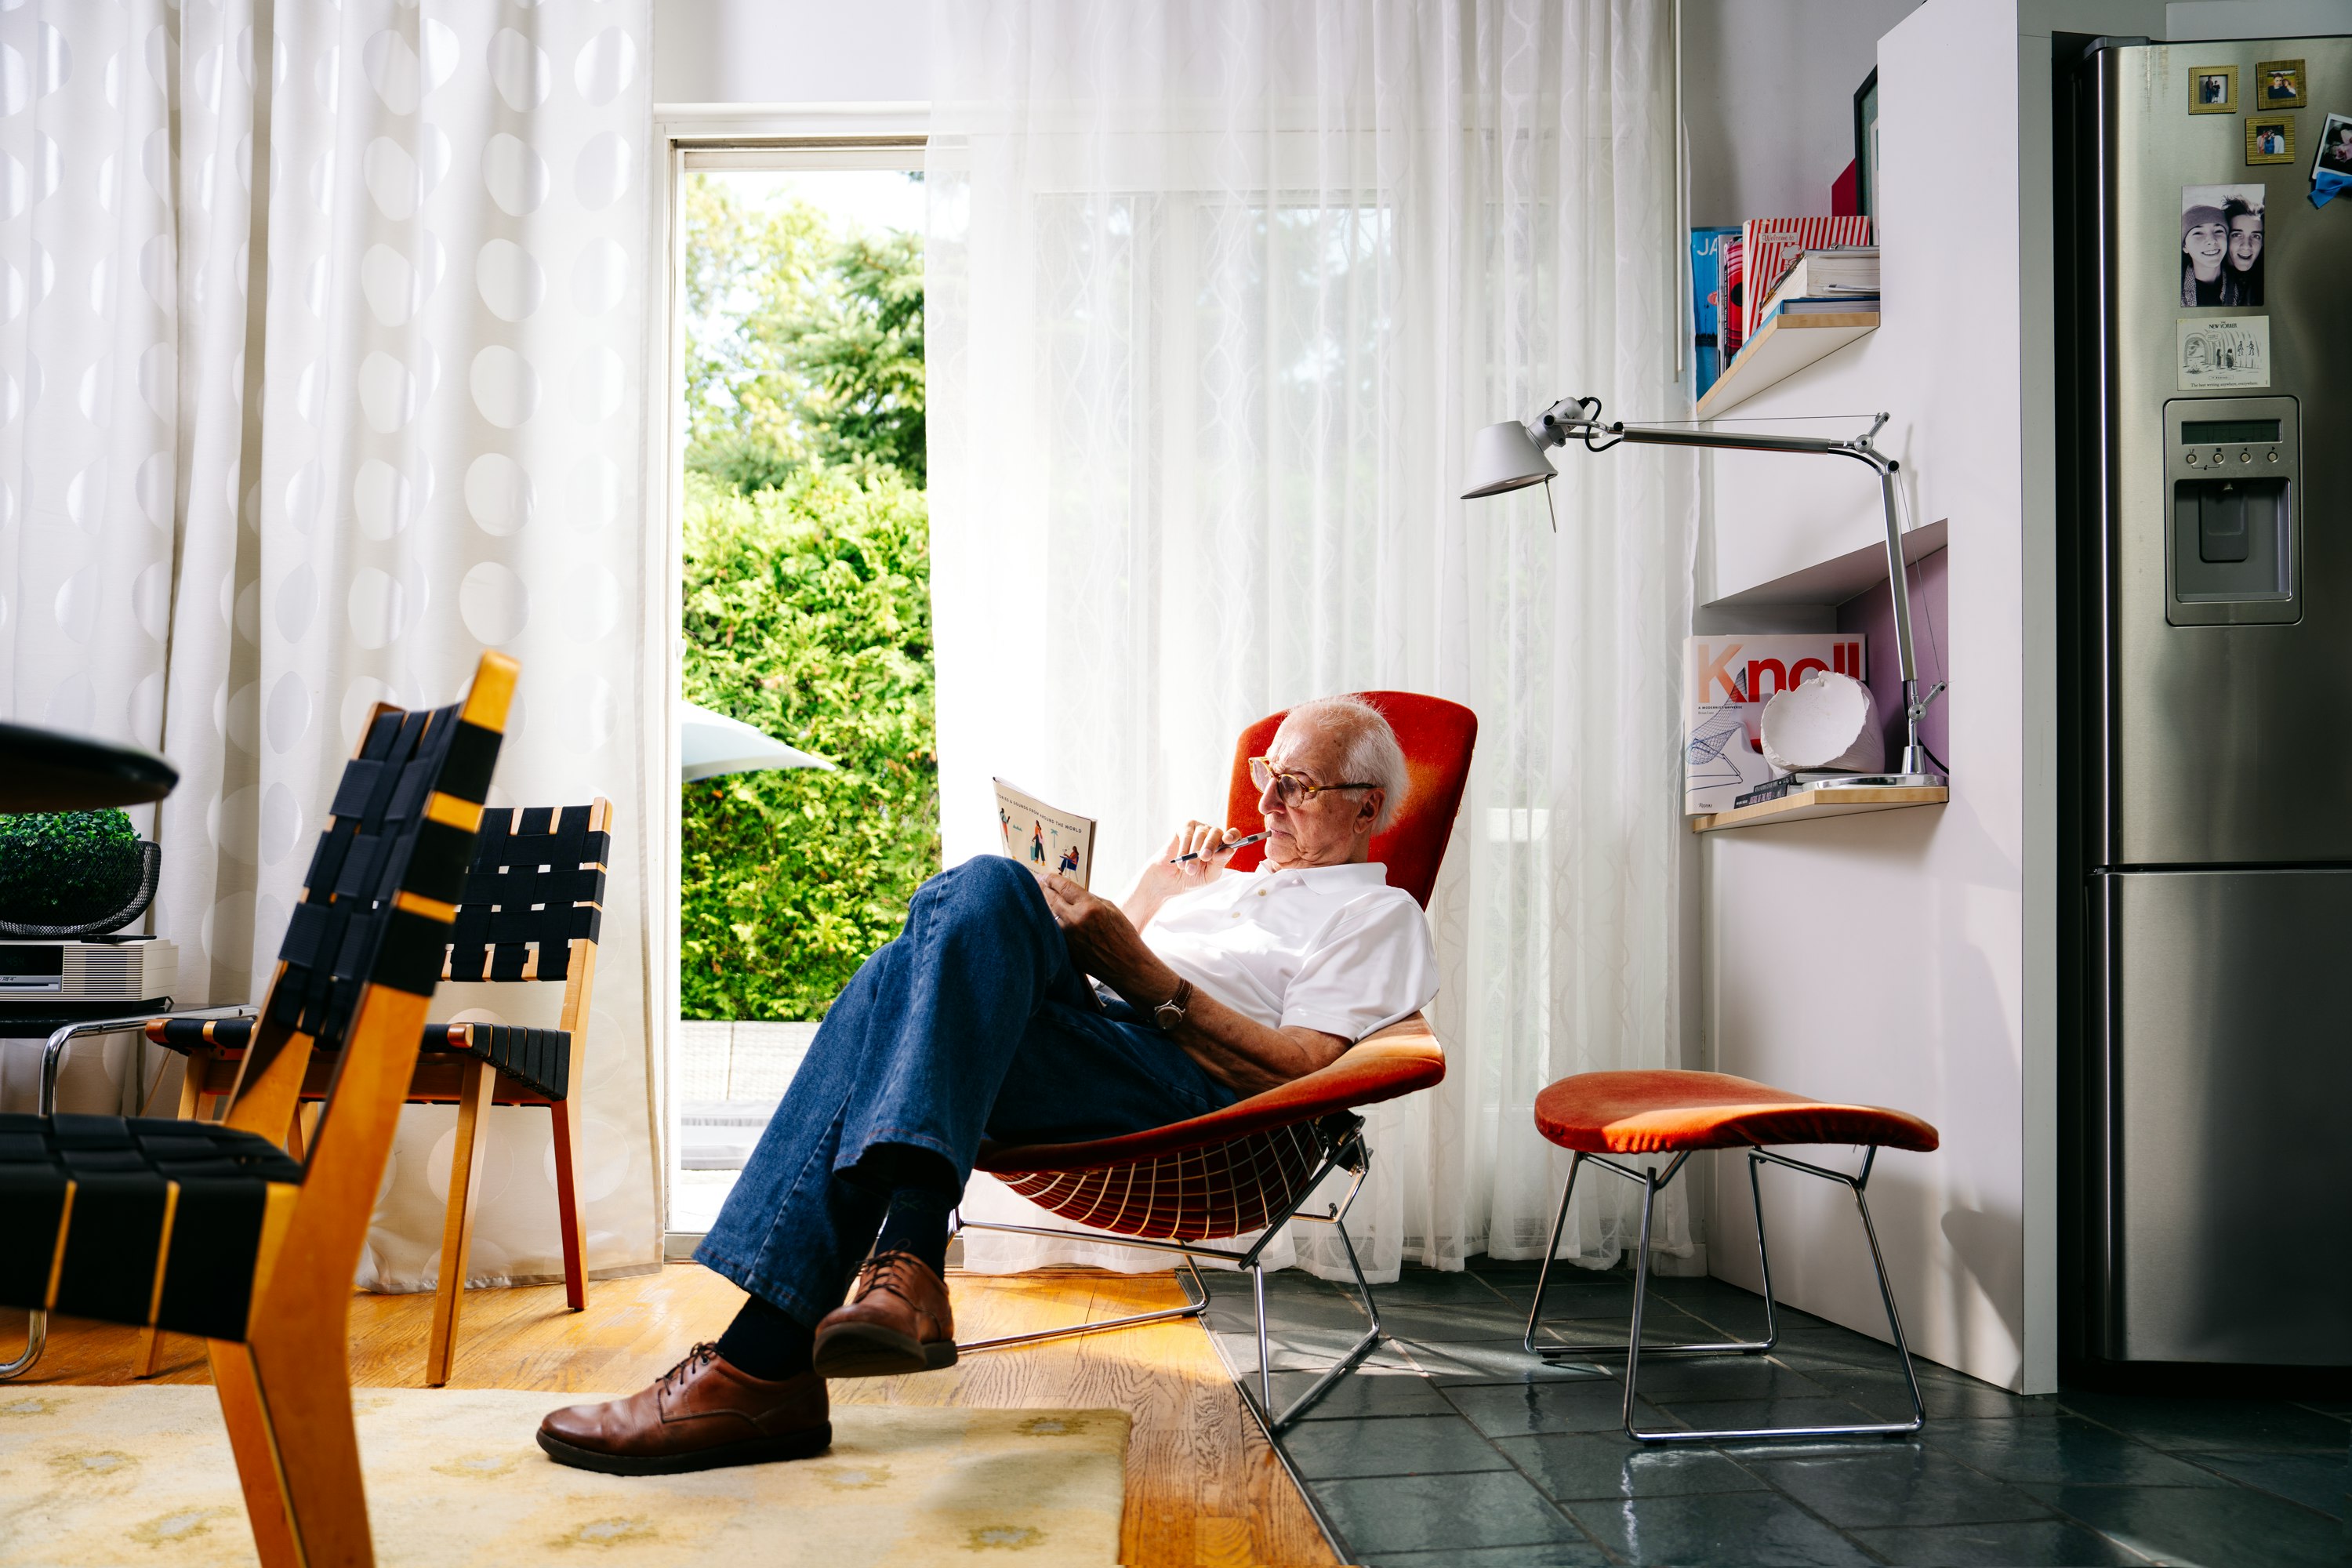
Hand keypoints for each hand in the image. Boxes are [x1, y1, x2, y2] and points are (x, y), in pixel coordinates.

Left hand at [1036, 869, 1164, 996]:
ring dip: (1044, 905)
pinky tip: (1049, 916)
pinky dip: (1051, 921)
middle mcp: (1075, 921)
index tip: (1046, 876)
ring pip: (1048, 915)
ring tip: (1040, 896)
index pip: (1062, 887)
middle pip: (1050, 899)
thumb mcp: (1110, 908)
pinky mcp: (1066, 949)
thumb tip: (1069, 891)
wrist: (1127, 966)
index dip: (1051, 879)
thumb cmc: (1123, 937)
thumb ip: (1089, 898)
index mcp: (1089, 907)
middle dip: (1042, 888)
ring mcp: (1068, 937)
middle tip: (1038, 883)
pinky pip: (1054, 930)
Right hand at [1122, 820, 1243, 923]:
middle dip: (1211, 846)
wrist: (1169, 882)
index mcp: (1221, 846)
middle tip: (1204, 858)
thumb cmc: (1191, 878)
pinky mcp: (1183, 829)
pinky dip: (1184, 849)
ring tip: (1189, 869)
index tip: (1228, 840)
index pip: (1233, 836)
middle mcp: (1211, 836)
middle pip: (1216, 833)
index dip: (1233, 835)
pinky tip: (1180, 861)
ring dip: (1194, 853)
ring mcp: (1198, 831)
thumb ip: (1220, 862)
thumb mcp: (1210, 874)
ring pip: (1201, 834)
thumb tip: (1228, 850)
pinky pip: (1187, 834)